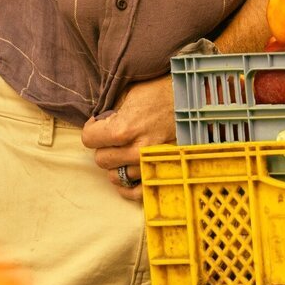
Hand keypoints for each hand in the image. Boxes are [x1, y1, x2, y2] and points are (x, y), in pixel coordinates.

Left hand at [79, 75, 173, 201]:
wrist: (195, 102)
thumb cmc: (162, 92)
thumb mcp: (130, 92)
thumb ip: (110, 110)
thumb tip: (97, 121)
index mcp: (124, 129)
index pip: (89, 139)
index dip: (92, 128)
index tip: (99, 123)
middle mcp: (135, 151)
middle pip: (101, 159)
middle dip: (103, 146)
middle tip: (112, 135)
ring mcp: (149, 165)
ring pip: (115, 176)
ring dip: (116, 164)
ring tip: (125, 149)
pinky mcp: (161, 174)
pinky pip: (135, 193)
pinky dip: (128, 186)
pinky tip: (127, 174)